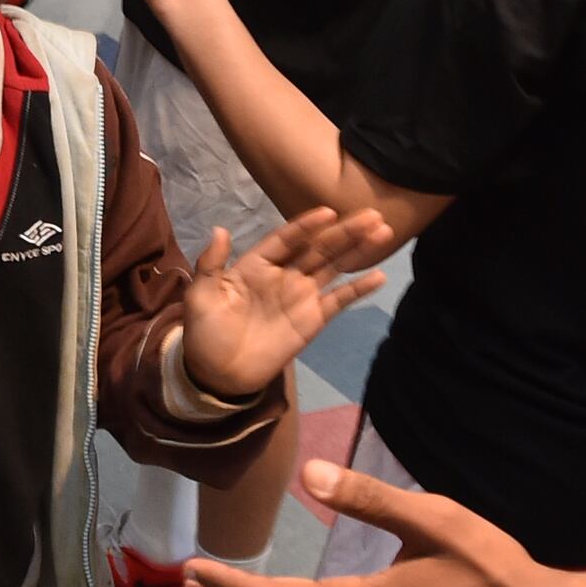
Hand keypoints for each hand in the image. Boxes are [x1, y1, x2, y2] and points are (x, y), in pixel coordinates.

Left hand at [179, 207, 390, 399]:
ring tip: (383, 232)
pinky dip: (359, 288)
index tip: (329, 211)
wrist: (219, 374)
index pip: (287, 238)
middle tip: (373, 214)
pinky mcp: (313, 319)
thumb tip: (220, 229)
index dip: (307, 225)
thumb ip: (211, 263)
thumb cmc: (206, 332)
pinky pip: (339, 300)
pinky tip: (379, 276)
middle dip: (345, 231)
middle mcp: (284, 274)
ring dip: (358, 250)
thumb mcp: (202, 295)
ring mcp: (301, 296)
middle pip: (319, 247)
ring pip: (334, 266)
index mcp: (258, 264)